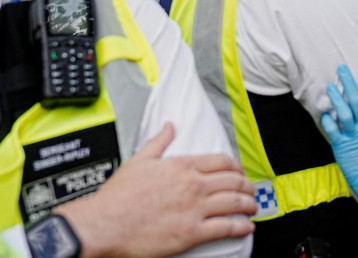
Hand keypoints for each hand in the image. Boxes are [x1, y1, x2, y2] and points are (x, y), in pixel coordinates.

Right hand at [56, 123, 255, 257]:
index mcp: (183, 165)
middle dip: (247, 186)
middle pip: (234, 181)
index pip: (222, 161)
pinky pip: (226, 227)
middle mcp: (194, 184)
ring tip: (253, 207)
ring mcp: (195, 208)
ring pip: (235, 202)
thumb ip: (159, 142)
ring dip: (249, 205)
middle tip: (250, 191)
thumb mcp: (139, 160)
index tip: (240, 173)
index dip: (236, 167)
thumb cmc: (118, 196)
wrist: (104, 224)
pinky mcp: (192, 232)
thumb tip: (170, 126)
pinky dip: (241, 226)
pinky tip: (247, 227)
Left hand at [321, 65, 357, 216]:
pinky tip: (324, 112)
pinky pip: (333, 131)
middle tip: (341, 69)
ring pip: (342, 112)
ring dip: (336, 98)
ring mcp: (352, 137)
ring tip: (330, 86)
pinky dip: (328, 121)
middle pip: (356, 101)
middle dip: (349, 83)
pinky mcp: (341, 147)